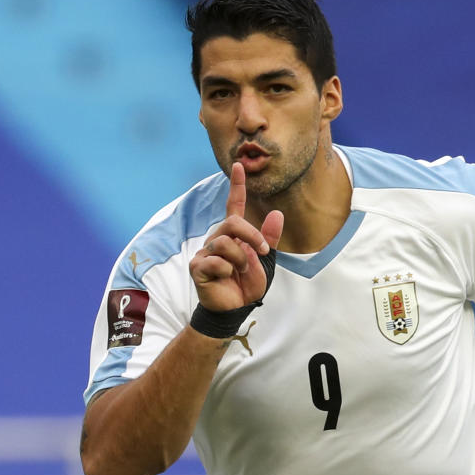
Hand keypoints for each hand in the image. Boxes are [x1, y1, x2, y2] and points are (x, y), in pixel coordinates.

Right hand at [190, 163, 283, 310]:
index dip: (237, 186)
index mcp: (234, 235)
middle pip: (232, 223)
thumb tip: (277, 213)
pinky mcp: (197, 266)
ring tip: (240, 272)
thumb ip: (269, 238)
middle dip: (252, 236)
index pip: (234, 206)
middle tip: (263, 252)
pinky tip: (224, 278)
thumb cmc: (247, 284)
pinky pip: (216, 261)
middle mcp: (217, 239)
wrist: (236, 308)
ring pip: (225, 243)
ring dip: (241, 260)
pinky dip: (227, 271)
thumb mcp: (265, 261)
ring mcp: (205, 252)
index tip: (239, 166)